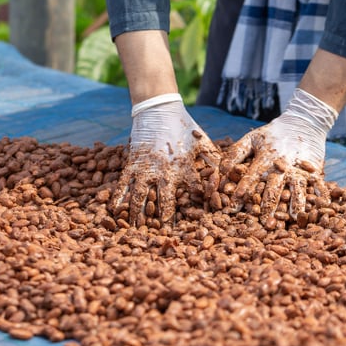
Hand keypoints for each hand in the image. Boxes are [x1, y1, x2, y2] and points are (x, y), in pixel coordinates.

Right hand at [113, 93, 220, 225]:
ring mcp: (145, 169)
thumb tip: (231, 174)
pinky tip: (114, 211)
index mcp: (184, 168)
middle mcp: (164, 171)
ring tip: (136, 230)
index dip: (196, 210)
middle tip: (162, 237)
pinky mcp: (131, 164)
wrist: (158, 108)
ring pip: (141, 198)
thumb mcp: (203, 143)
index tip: (197, 226)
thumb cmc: (184, 127)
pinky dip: (118, 198)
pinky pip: (123, 184)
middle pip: (164, 202)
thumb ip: (216, 159)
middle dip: (163, 221)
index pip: (193, 193)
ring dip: (139, 215)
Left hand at [221, 88, 336, 224]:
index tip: (236, 202)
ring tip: (291, 218)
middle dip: (268, 204)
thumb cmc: (273, 133)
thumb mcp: (251, 138)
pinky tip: (316, 209)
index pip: (253, 174)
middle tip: (263, 221)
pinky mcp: (314, 171)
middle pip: (275, 186)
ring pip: (296, 188)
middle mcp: (283, 164)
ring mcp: (299, 168)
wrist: (304, 122)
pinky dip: (317, 197)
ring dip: (293, 204)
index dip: (244, 188)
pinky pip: (315, 185)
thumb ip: (236, 153)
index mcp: (265, 156)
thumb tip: (223, 170)